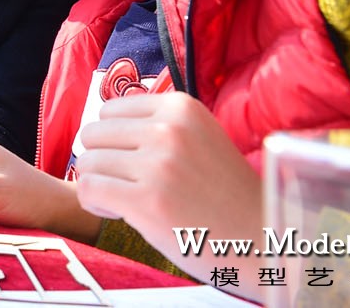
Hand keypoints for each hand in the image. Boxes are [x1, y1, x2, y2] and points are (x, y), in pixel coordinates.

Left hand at [74, 93, 263, 271]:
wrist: (262, 241)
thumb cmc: (226, 195)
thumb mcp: (199, 139)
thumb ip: (158, 125)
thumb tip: (100, 121)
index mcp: (181, 107)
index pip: (109, 110)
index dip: (113, 140)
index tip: (134, 163)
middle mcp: (168, 129)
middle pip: (93, 135)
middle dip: (103, 162)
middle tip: (130, 185)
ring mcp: (157, 164)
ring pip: (87, 163)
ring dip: (100, 185)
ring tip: (128, 201)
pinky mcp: (146, 201)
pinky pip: (88, 189)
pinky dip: (94, 203)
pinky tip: (120, 213)